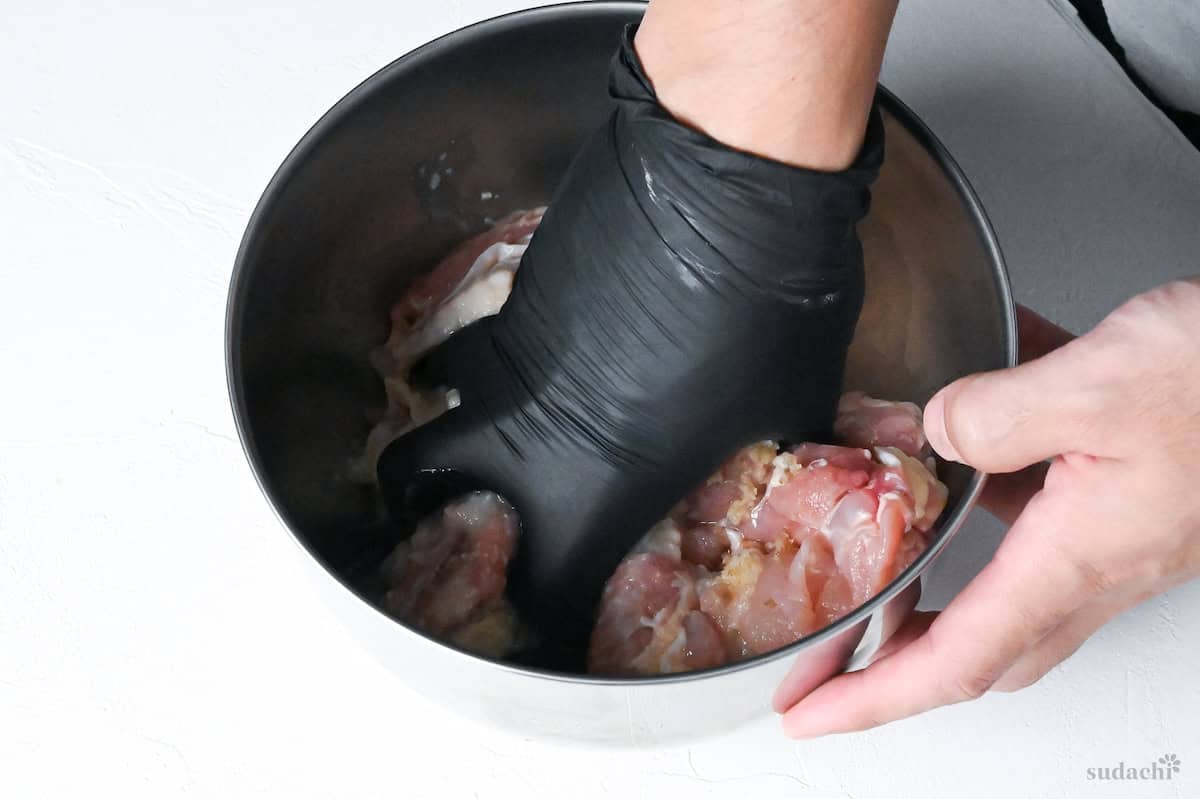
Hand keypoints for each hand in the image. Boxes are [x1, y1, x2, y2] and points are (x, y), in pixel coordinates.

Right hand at [377, 27, 884, 648]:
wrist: (732, 180)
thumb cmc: (773, 305)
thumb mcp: (790, 401)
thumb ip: (775, 446)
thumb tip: (800, 443)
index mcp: (596, 487)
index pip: (549, 590)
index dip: (546, 625)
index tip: (551, 632)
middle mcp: (525, 431)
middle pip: (421, 490)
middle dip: (425, 517)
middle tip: (462, 518)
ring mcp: (508, 355)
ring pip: (432, 405)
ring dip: (438, 427)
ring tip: (461, 432)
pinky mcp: (513, 291)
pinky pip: (471, 341)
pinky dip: (475, 359)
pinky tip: (512, 348)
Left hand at [781, 281, 1199, 736]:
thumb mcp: (1100, 384)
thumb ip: (991, 415)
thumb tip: (932, 432)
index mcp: (1079, 559)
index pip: (956, 660)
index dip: (874, 697)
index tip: (812, 715)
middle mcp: (1097, 560)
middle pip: (982, 645)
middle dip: (901, 662)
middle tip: (836, 656)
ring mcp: (1116, 528)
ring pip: (1008, 577)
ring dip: (939, 571)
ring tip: (878, 544)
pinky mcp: (1129, 489)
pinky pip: (1041, 499)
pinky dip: (990, 477)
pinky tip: (965, 418)